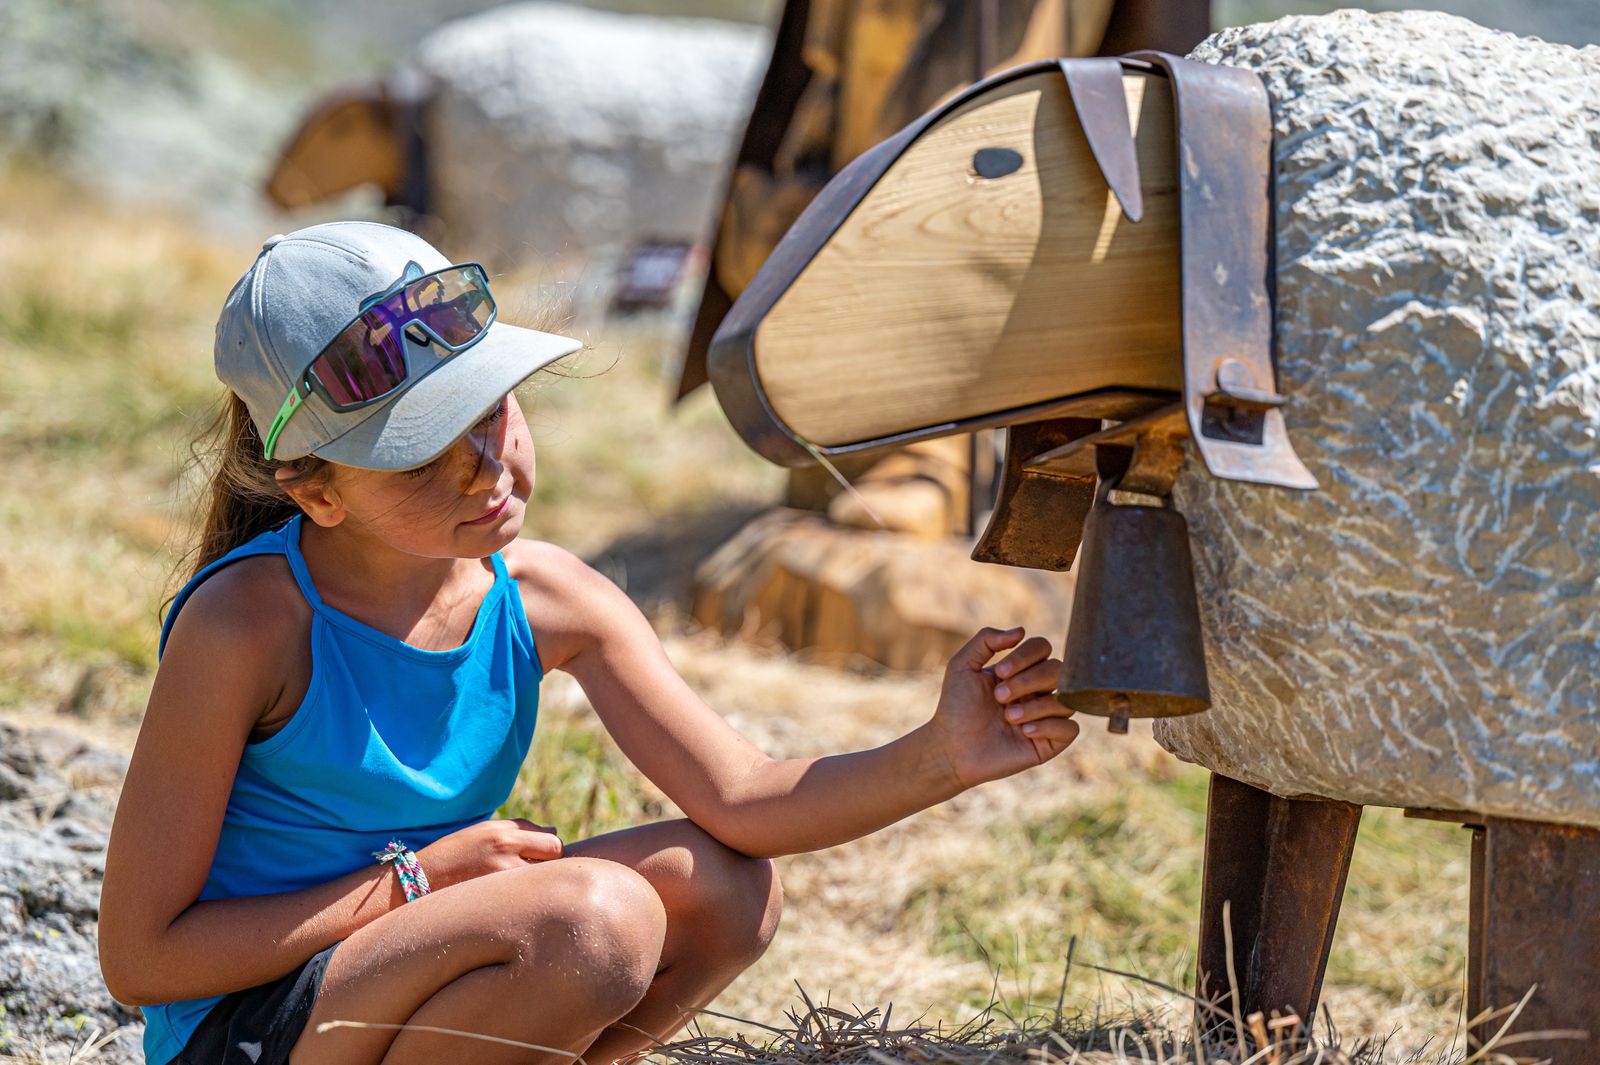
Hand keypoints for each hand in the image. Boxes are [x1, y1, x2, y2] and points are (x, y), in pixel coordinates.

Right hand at [415, 818, 563, 890]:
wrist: (422, 878)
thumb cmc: (457, 851)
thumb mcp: (486, 829)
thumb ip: (522, 829)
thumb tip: (554, 833)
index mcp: (504, 836)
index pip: (553, 843)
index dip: (552, 850)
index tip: (543, 856)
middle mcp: (506, 855)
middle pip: (554, 862)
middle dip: (550, 866)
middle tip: (535, 872)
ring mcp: (502, 879)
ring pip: (540, 881)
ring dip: (537, 883)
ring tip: (520, 886)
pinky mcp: (495, 899)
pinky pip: (524, 897)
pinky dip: (524, 897)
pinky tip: (510, 898)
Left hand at [930, 626, 1078, 790]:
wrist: (950, 748)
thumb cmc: (956, 707)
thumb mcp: (963, 665)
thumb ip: (987, 640)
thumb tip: (1021, 630)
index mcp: (1021, 671)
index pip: (1042, 648)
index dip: (1025, 655)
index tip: (999, 672)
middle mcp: (1038, 691)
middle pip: (1058, 670)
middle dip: (1028, 680)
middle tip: (999, 696)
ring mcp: (1045, 717)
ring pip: (1066, 700)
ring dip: (1036, 706)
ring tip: (1008, 717)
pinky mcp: (1048, 744)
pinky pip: (1070, 728)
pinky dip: (1049, 726)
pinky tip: (1024, 731)